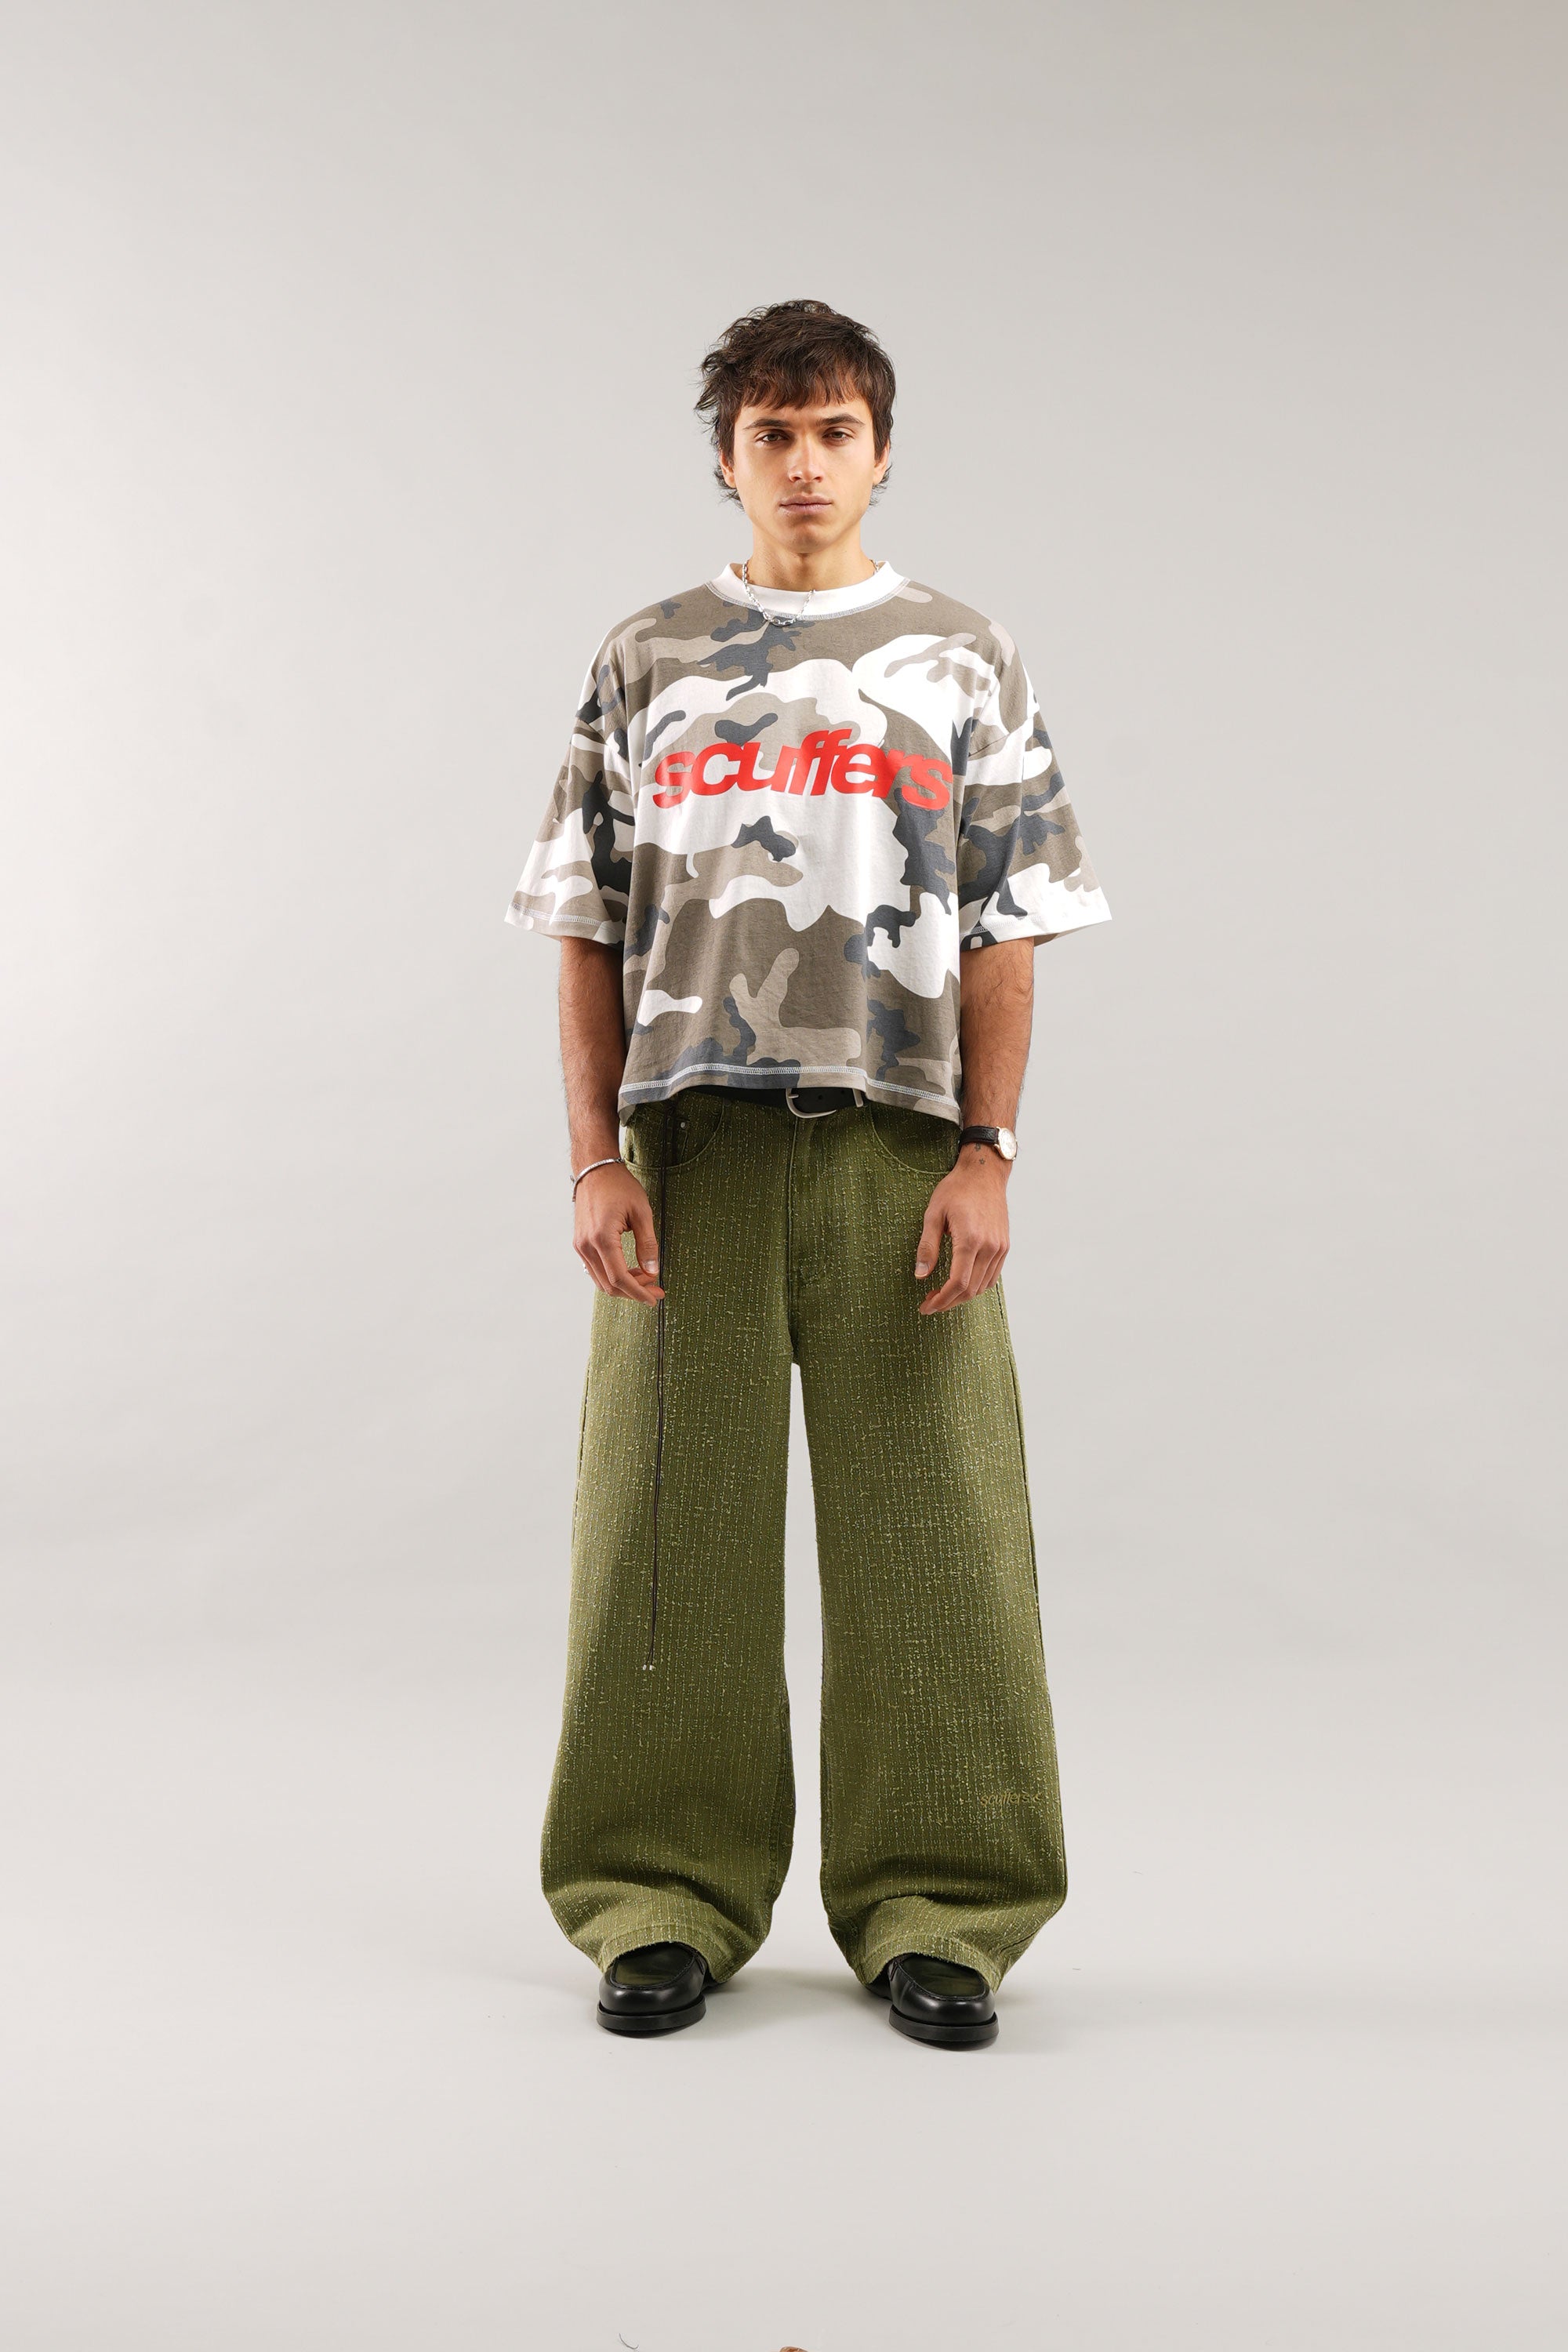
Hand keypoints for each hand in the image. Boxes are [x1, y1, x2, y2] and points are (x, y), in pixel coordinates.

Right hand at [573, 1163, 664, 1303]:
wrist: (595, 1170)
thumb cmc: (619, 1186)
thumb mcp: (642, 1212)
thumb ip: (648, 1244)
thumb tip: (653, 1271)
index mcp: (602, 1238)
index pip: (620, 1278)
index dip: (639, 1292)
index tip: (655, 1297)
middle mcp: (586, 1246)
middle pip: (609, 1285)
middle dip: (634, 1292)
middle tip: (656, 1290)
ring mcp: (580, 1246)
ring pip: (601, 1281)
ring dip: (624, 1285)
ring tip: (646, 1278)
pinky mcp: (580, 1243)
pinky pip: (595, 1270)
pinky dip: (613, 1276)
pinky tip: (630, 1271)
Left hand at [914, 1151, 1009, 1312]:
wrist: (984, 1173)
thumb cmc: (956, 1190)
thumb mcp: (933, 1214)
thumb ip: (927, 1246)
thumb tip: (920, 1275)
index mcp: (970, 1240)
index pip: (957, 1283)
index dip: (941, 1300)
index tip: (926, 1306)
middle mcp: (989, 1247)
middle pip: (970, 1290)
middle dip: (948, 1302)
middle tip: (930, 1304)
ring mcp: (1000, 1247)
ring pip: (982, 1286)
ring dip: (962, 1297)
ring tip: (942, 1295)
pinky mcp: (1004, 1246)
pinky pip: (992, 1276)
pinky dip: (977, 1287)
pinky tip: (961, 1285)